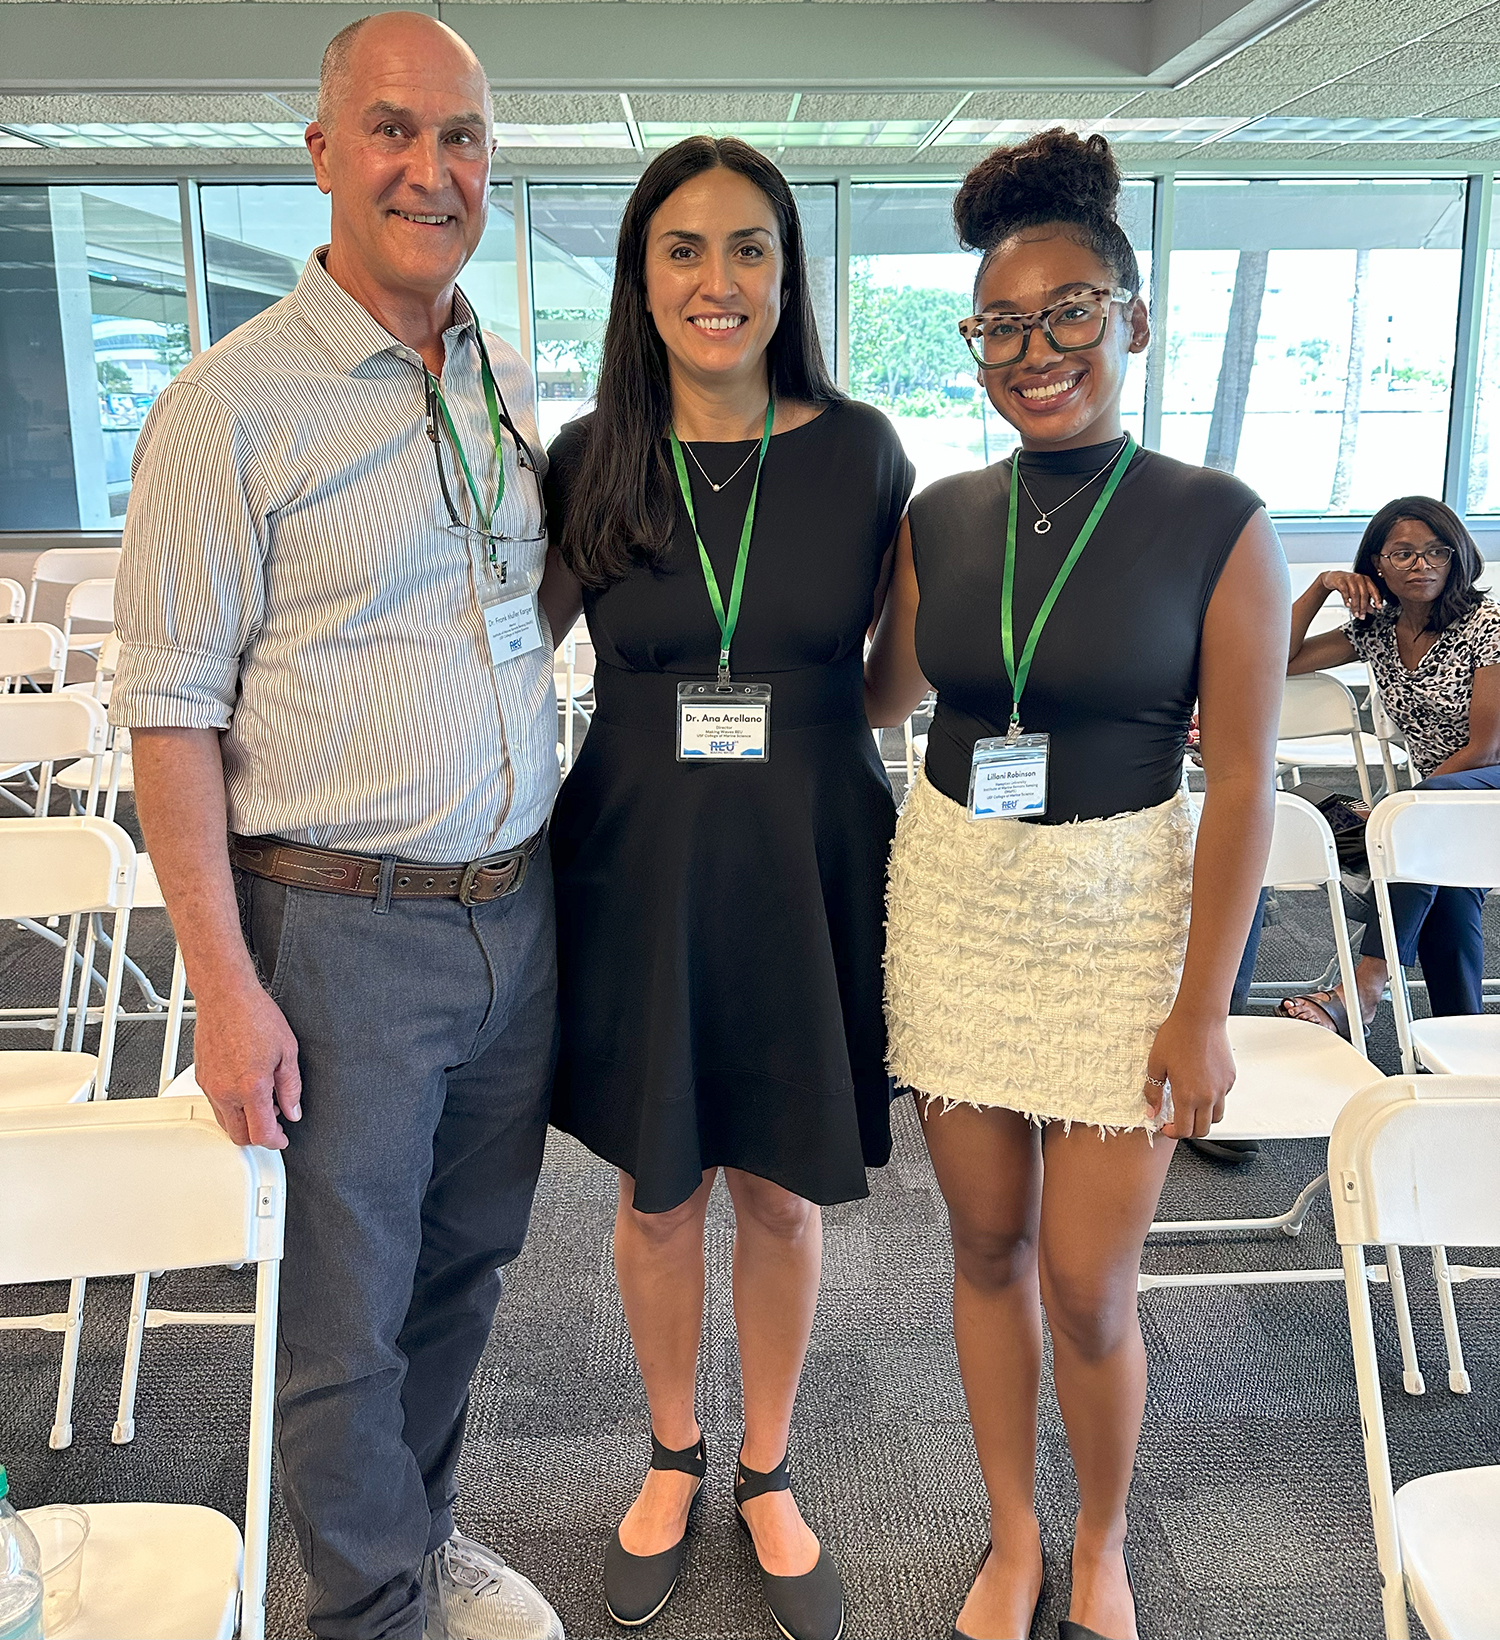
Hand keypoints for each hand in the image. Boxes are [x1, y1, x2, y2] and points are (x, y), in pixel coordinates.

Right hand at [192, 980, 301, 1148]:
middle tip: (274, 1123)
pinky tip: (245, 1088)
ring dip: (243, 1121)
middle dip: (258, 1136)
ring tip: (262, 1101)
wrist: (226, 996)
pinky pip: (215, 1104)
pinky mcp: (200, 1078)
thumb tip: (293, 1110)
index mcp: (250, 1087)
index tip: (282, 1138)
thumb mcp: (287, 1051)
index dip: (275, 1141)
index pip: (260, 1134)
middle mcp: (225, 1091)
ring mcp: (209, 1085)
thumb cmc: (255, 1015)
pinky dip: (230, 1106)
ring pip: (224, 1122)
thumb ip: (291, 1088)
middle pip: (238, 1136)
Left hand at [1143, 1008, 1235, 1140]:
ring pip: (1217, 1117)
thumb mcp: (1156, 1064)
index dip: (1173, 1133)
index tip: (1166, 1127)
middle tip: (1177, 1121)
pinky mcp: (1230, 1078)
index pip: (1184, 1130)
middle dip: (1189, 1131)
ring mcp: (1222, 1088)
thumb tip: (1151, 1110)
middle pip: (1203, 1130)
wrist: (1200, 1018)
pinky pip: (1223, 1098)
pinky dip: (1213, 1100)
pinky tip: (1201, 1087)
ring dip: (1204, 1118)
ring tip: (1191, 1107)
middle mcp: (1208, 1096)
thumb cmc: (1177, 1036)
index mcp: (1188, 1095)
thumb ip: (1153, 1091)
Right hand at [1319, 569, 1382, 619]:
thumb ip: (1364, 601)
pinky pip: (1344, 591)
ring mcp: (1350, 579)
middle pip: (1364, 593)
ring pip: (1354, 594)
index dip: (1377, 599)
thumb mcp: (1357, 592)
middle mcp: (1359, 578)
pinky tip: (1347, 605)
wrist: (1333, 578)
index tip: (1378, 607)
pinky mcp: (1340, 581)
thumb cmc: (1347, 584)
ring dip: (1355, 606)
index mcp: (1366, 580)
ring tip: (1355, 613)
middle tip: (1362, 615)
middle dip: (1363, 606)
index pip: (1374, 590)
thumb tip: (1371, 610)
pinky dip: (1346, 599)